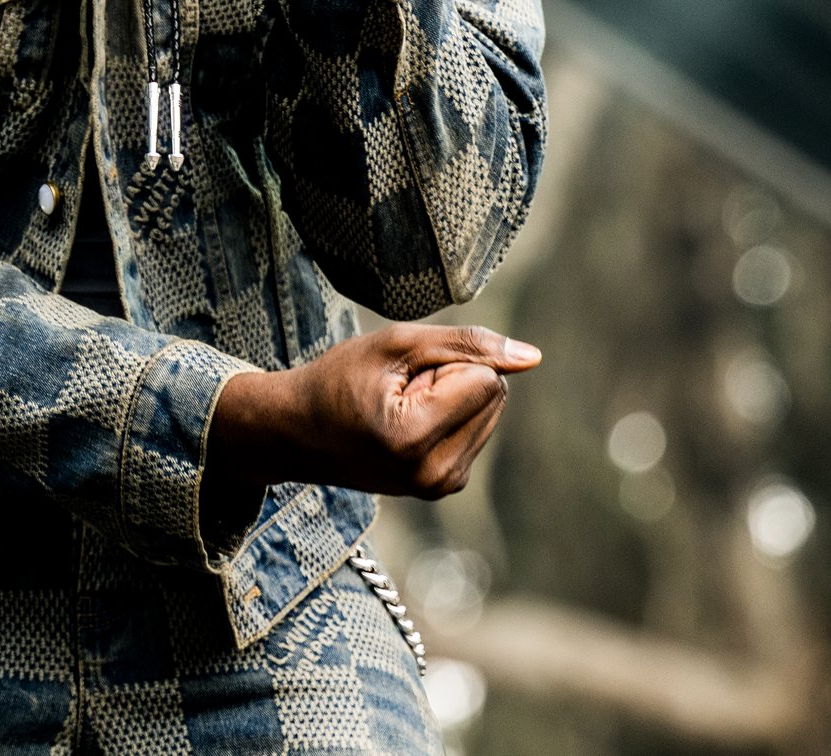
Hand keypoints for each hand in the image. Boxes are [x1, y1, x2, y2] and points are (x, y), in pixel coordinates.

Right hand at [206, 323, 541, 506]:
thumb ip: (466, 345)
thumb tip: (533, 357)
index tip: (399, 378)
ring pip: (490, 412)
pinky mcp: (445, 485)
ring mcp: (441, 485)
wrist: (297, 432)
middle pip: (494, 396)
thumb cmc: (337, 381)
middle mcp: (435, 474)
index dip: (444, 363)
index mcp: (416, 440)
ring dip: (452, 399)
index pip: (485, 379)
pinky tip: (406, 423)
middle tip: (398, 390)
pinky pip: (477, 430)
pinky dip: (450, 417)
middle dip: (453, 380)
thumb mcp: (393, 346)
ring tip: (399, 406)